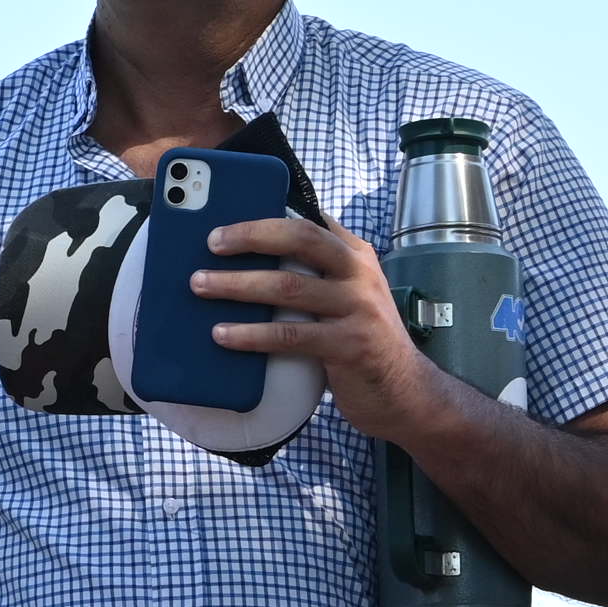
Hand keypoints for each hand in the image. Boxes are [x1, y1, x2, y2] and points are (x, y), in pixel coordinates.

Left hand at [188, 214, 437, 434]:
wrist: (406, 391)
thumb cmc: (361, 341)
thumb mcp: (347, 297)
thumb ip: (315, 275)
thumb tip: (250, 261)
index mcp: (355, 255)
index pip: (310, 220)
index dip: (266, 215)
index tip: (228, 216)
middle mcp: (360, 274)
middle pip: (300, 239)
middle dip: (250, 236)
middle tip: (212, 242)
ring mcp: (358, 308)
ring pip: (287, 287)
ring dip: (237, 285)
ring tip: (201, 286)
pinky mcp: (350, 346)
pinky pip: (290, 335)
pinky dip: (251, 334)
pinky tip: (222, 334)